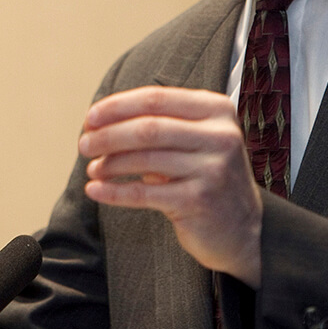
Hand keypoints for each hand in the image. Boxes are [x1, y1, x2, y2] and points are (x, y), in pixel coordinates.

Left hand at [78, 87, 262, 287]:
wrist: (244, 230)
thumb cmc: (206, 176)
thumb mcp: (195, 140)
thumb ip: (159, 123)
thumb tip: (98, 120)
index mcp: (216, 110)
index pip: (156, 98)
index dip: (117, 106)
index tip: (90, 117)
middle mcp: (219, 136)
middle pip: (148, 128)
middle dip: (108, 135)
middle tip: (84, 144)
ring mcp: (212, 169)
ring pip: (144, 159)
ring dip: (109, 164)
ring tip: (93, 168)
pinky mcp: (199, 201)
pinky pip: (144, 194)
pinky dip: (114, 191)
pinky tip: (95, 189)